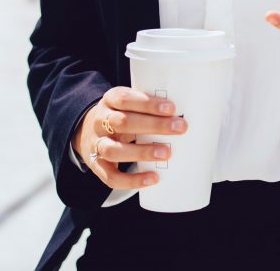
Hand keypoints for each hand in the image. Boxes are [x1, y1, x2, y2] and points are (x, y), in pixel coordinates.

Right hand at [71, 86, 188, 189]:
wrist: (86, 131)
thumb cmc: (123, 115)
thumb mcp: (130, 104)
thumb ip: (151, 107)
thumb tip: (193, 111)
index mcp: (110, 100)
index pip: (125, 98)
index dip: (147, 103)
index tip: (172, 108)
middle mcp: (100, 121)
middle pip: (123, 123)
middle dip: (153, 126)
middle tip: (180, 128)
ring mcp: (96, 145)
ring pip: (114, 150)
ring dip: (142, 152)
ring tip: (167, 153)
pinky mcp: (96, 166)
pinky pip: (111, 177)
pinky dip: (132, 180)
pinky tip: (153, 178)